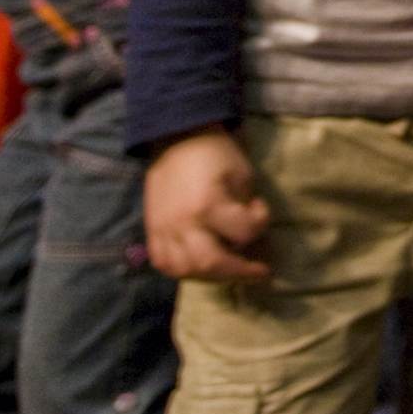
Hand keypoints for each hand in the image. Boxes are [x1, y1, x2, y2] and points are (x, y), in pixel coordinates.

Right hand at [144, 129, 271, 282]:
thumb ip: (245, 209)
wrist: (177, 138)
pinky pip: (163, 263)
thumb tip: (248, 235)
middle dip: (239, 271)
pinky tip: (200, 265)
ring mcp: (163, 229)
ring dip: (211, 275)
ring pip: (185, 271)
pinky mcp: (152, 230)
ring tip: (228, 268)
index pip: (243, 234)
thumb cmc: (217, 154)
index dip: (260, 223)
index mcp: (208, 205)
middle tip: (257, 271)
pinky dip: (183, 271)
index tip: (259, 209)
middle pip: (211, 265)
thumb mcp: (242, 176)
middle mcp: (183, 223)